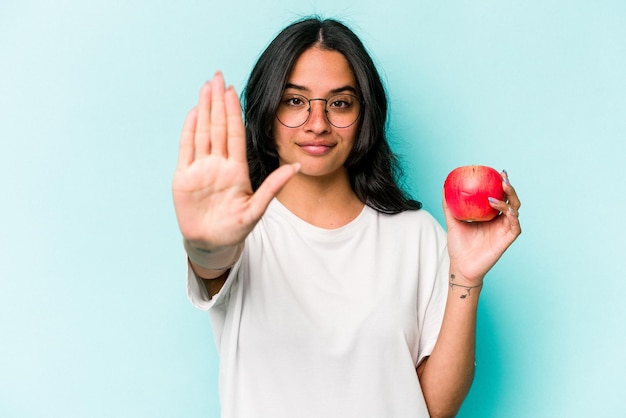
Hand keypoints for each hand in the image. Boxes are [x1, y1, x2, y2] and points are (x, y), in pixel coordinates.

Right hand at [172, 72, 298, 249]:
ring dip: (203, 110)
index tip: (234, 91)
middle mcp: (218, 164)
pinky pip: (186, 149)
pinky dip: (189, 131)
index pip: (235, 133)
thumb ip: (273, 186)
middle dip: (217, 102)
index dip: (234, 112)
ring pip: (202, 132)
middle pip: (217, 126)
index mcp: (236, 169)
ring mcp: (200, 169)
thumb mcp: (257, 209)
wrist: (212, 244)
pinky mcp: (184, 178)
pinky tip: (193, 113)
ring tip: (205, 87)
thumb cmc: (236, 228)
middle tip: (218, 76)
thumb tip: (296, 167)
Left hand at [442, 170, 521, 284]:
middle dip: (510, 188)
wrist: (461, 265)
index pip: (499, 196)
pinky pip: (515, 226)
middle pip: (511, 201)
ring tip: (502, 190)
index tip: (498, 172)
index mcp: (490, 216)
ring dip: (510, 200)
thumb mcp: (452, 221)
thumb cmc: (458, 245)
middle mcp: (499, 221)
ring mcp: (504, 230)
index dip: (502, 184)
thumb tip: (444, 186)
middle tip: (503, 178)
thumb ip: (449, 205)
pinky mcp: (507, 240)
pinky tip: (508, 211)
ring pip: (515, 211)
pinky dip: (513, 217)